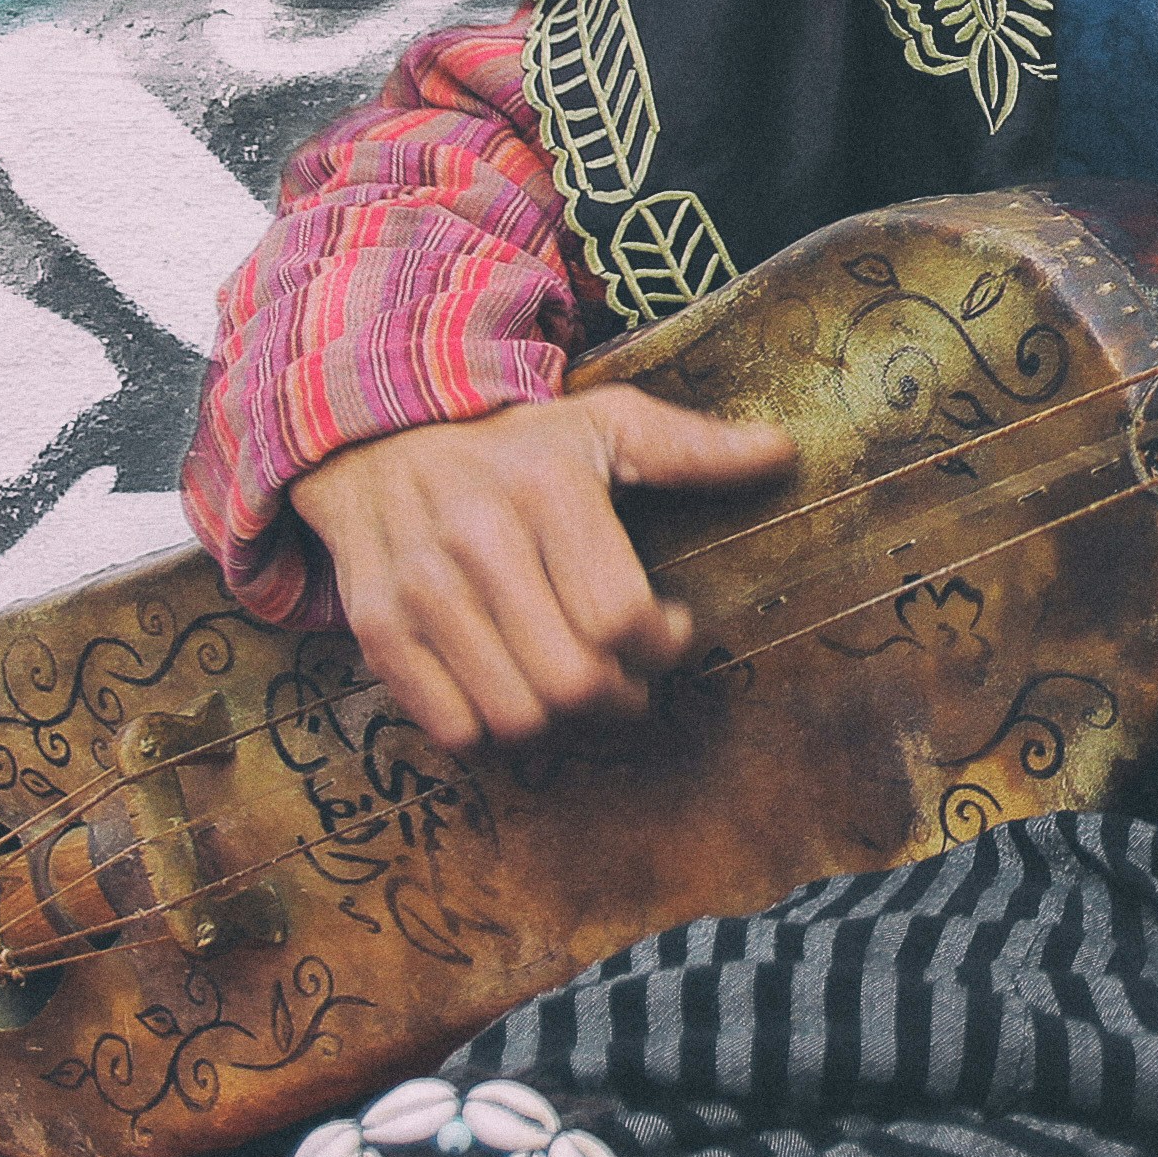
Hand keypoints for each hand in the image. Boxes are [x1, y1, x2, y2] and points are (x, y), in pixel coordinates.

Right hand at [288, 388, 796, 750]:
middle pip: (571, 682)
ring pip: (514, 717)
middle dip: (622, 700)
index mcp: (545, 488)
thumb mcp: (604, 423)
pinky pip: (450, 729)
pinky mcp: (376, 626)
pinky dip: (496, 733)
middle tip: (632, 683)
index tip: (670, 628)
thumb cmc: (515, 443)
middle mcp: (475, 540)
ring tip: (580, 691)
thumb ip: (691, 446)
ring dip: (564, 726)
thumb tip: (781, 453)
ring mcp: (418, 588)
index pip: (621, 618)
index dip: (662, 645)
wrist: (376, 435)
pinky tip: (518, 694)